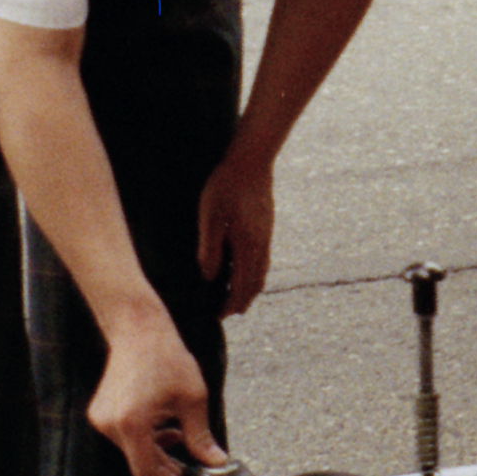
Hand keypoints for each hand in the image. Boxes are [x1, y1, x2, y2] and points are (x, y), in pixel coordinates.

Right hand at [88, 323, 223, 475]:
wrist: (138, 330)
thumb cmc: (167, 358)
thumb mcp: (193, 399)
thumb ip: (201, 437)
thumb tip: (216, 462)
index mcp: (132, 423)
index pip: (146, 470)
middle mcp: (111, 424)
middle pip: (139, 462)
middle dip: (165, 469)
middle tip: (187, 473)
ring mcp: (102, 418)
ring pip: (132, 450)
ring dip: (156, 451)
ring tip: (178, 438)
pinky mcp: (100, 412)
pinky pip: (125, 436)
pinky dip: (145, 438)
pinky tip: (164, 427)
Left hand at [195, 145, 275, 316]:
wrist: (251, 159)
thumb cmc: (225, 186)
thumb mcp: (210, 217)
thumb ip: (210, 249)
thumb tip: (210, 277)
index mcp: (247, 246)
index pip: (241, 286)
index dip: (230, 304)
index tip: (219, 316)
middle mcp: (261, 245)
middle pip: (255, 284)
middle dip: (242, 301)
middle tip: (228, 312)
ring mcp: (266, 235)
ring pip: (262, 271)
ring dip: (250, 288)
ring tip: (237, 295)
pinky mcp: (266, 225)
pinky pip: (264, 258)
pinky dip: (255, 272)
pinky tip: (246, 267)